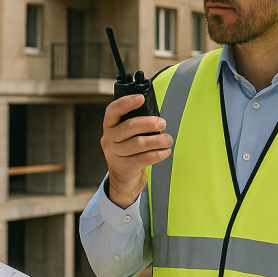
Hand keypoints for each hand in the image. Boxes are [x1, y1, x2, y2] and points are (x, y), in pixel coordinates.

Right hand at [100, 95, 172, 209]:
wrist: (123, 178)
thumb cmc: (130, 150)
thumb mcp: (127, 135)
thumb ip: (136, 124)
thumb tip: (157, 117)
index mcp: (110, 126)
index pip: (113, 110)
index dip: (126, 103)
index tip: (141, 98)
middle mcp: (109, 139)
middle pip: (129, 127)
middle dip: (149, 123)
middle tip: (163, 123)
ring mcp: (114, 154)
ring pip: (138, 143)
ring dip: (157, 140)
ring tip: (168, 139)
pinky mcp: (124, 167)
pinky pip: (143, 159)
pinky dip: (158, 154)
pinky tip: (166, 151)